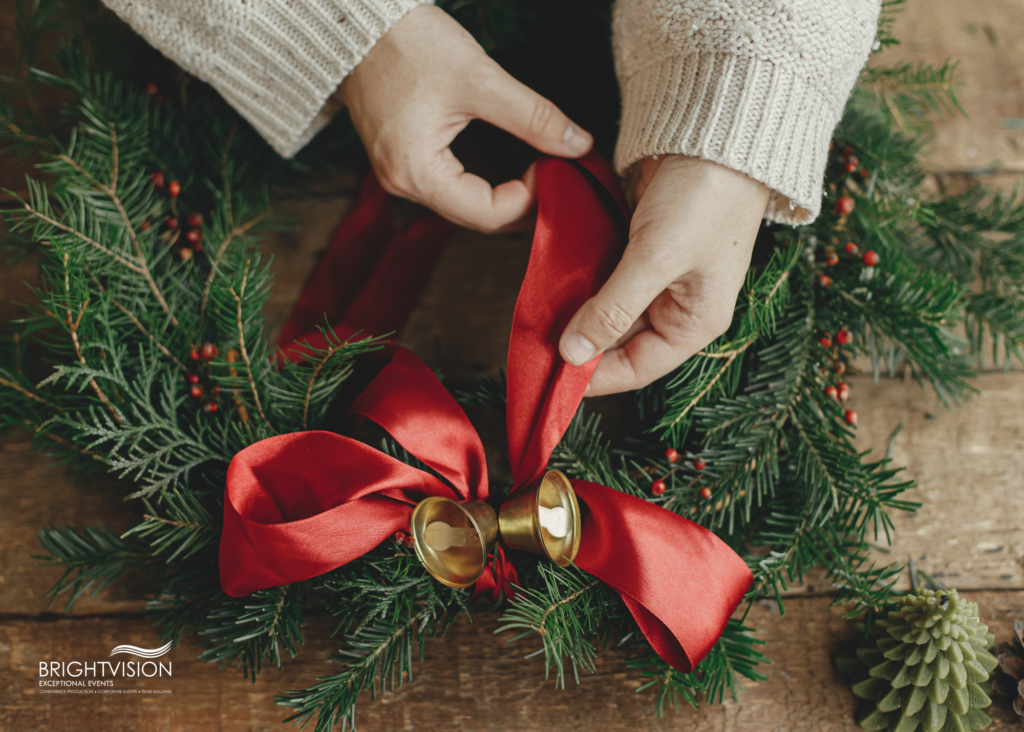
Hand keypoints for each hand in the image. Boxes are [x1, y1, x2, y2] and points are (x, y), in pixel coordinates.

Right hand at [338, 6, 592, 232]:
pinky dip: (482, 182)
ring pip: (464, 204)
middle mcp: (402, 184)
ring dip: (503, 194)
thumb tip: (578, 144)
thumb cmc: (409, 44)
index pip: (487, 215)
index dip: (530, 199)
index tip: (553, 167)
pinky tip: (509, 166)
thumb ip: (533, 117)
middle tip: (556, 175)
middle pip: (476, 216)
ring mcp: (398, 174)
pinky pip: (449, 186)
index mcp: (415, 173)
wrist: (357, 22)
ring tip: (539, 170)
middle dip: (521, 202)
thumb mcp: (481, 79)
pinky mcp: (402, 159)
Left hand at [559, 155, 769, 395]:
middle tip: (536, 343)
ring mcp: (659, 279)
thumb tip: (574, 354)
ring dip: (577, 314)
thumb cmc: (705, 197)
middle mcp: (678, 307)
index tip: (552, 378)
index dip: (595, 378)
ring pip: (608, 312)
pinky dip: (582, 284)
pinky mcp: (641, 251)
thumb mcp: (656, 258)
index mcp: (695, 322)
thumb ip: (613, 309)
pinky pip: (606, 281)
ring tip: (539, 317)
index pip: (637, 368)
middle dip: (580, 343)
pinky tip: (555, 285)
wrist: (716, 131)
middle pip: (619, 343)